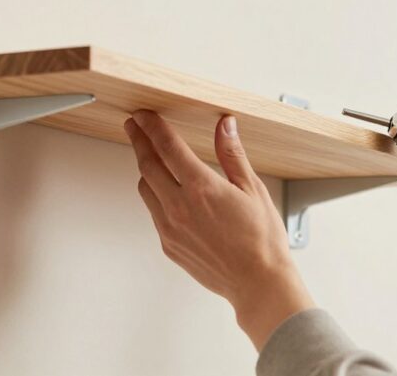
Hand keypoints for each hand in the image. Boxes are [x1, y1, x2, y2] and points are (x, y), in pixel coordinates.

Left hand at [124, 110, 313, 349]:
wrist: (257, 282)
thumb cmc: (261, 239)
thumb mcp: (252, 188)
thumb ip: (232, 154)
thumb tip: (225, 126)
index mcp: (201, 187)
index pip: (167, 146)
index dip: (152, 126)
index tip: (143, 115)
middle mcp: (179, 206)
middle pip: (147, 164)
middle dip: (139, 141)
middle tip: (134, 127)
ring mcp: (170, 228)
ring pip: (145, 189)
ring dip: (145, 169)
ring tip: (150, 157)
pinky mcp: (169, 244)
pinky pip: (153, 212)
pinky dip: (155, 196)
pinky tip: (166, 192)